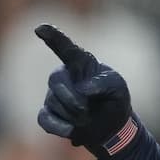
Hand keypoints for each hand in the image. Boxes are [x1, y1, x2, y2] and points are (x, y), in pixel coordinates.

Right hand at [34, 24, 136, 158]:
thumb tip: (83, 88)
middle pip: (55, 79)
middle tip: (87, 109)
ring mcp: (53, 95)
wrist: (112, 128)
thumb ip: (104, 82)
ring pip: (53, 102)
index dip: (53, 37)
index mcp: (80, 63)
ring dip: (73, 114)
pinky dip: (59, 126)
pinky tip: (72, 130)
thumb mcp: (118, 87)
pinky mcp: (49, 114)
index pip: (65, 47)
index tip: (40, 28)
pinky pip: (45, 119)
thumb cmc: (115, 100)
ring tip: (87, 118)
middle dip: (72, 97)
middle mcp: (64, 76)